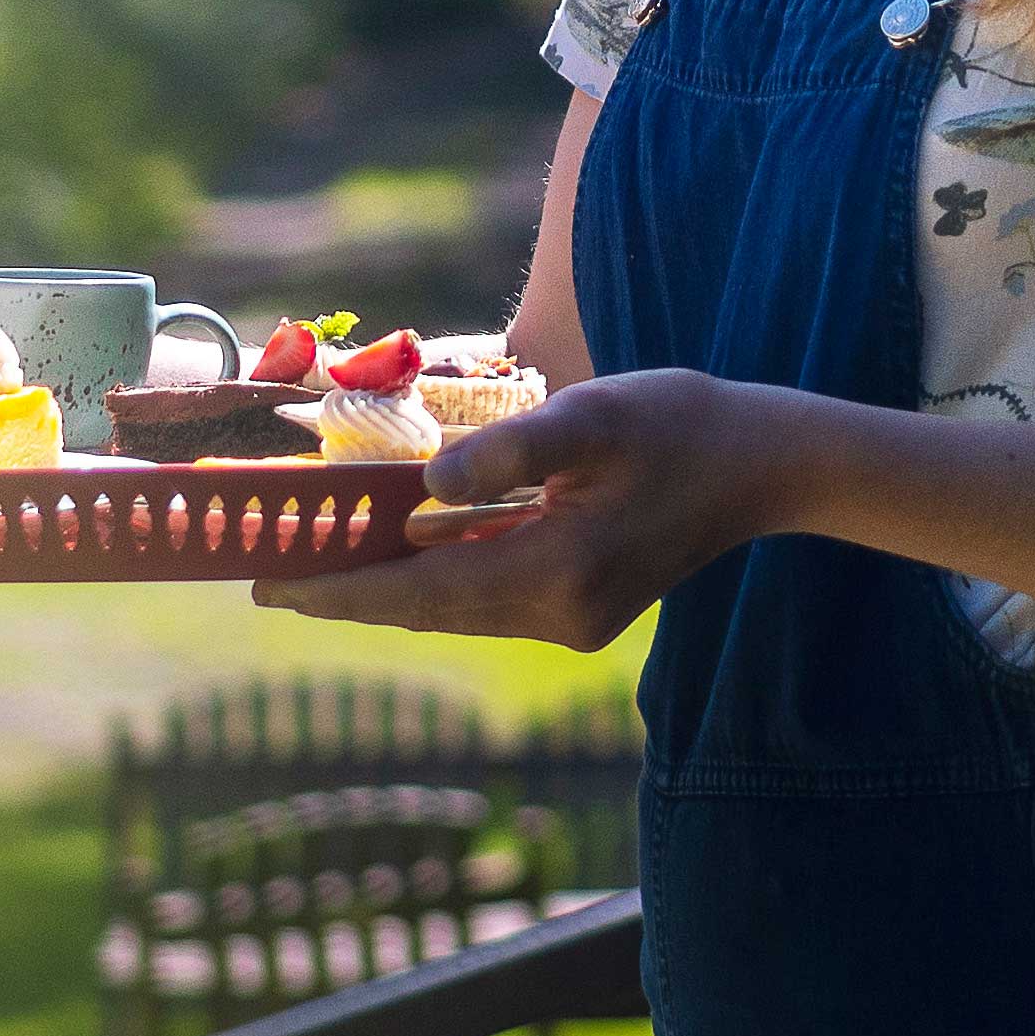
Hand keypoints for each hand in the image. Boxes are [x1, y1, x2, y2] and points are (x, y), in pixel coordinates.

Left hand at [250, 370, 800, 648]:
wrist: (766, 464)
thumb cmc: (682, 425)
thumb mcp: (594, 416)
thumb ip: (508, 447)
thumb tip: (427, 482)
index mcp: (556, 573)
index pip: (419, 592)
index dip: (338, 589)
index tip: (268, 586)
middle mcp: (558, 614)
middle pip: (428, 609)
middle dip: (349, 591)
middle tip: (271, 575)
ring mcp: (573, 619)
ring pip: (456, 607)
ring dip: (390, 586)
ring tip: (321, 562)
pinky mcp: (584, 608)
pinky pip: (488, 595)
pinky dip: (439, 576)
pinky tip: (406, 549)